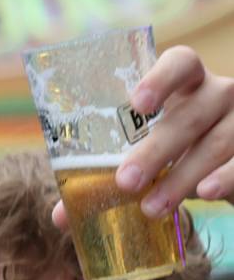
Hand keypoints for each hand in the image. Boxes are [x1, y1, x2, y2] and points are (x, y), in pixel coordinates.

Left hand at [82, 46, 233, 217]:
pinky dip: (226, 178)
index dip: (160, 79)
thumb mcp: (145, 153)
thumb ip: (107, 175)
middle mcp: (219, 94)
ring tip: (151, 208)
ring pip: (217, 143)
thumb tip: (61, 216)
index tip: (137, 104)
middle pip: (191, 114)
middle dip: (156, 150)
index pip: (181, 62)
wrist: (227, 167)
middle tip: (125, 181)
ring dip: (182, 177)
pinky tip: (206, 194)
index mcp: (187, 83)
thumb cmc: (175, 150)